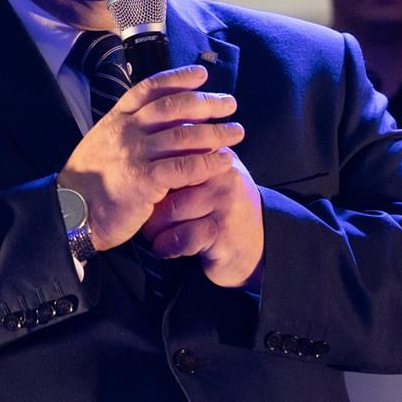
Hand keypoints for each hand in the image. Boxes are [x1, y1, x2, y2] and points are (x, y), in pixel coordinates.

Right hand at [59, 64, 244, 251]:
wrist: (69, 213)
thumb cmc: (88, 183)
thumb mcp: (102, 144)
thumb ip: (127, 130)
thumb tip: (157, 119)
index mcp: (116, 119)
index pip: (150, 88)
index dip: (178, 78)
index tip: (201, 74)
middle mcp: (127, 131)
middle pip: (174, 107)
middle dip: (207, 102)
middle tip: (229, 103)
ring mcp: (135, 155)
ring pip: (185, 136)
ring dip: (216, 132)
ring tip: (237, 132)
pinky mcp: (145, 181)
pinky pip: (185, 168)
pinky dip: (208, 163)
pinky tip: (224, 161)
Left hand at [142, 148, 263, 288]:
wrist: (260, 247)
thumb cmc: (226, 212)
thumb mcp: (214, 180)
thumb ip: (190, 164)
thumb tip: (149, 153)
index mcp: (217, 156)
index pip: (175, 156)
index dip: (152, 175)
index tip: (142, 190)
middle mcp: (224, 174)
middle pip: (167, 182)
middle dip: (149, 205)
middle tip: (143, 218)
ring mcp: (225, 202)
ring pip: (170, 211)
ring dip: (155, 229)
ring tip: (153, 235)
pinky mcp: (222, 231)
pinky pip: (181, 237)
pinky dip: (167, 246)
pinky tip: (167, 249)